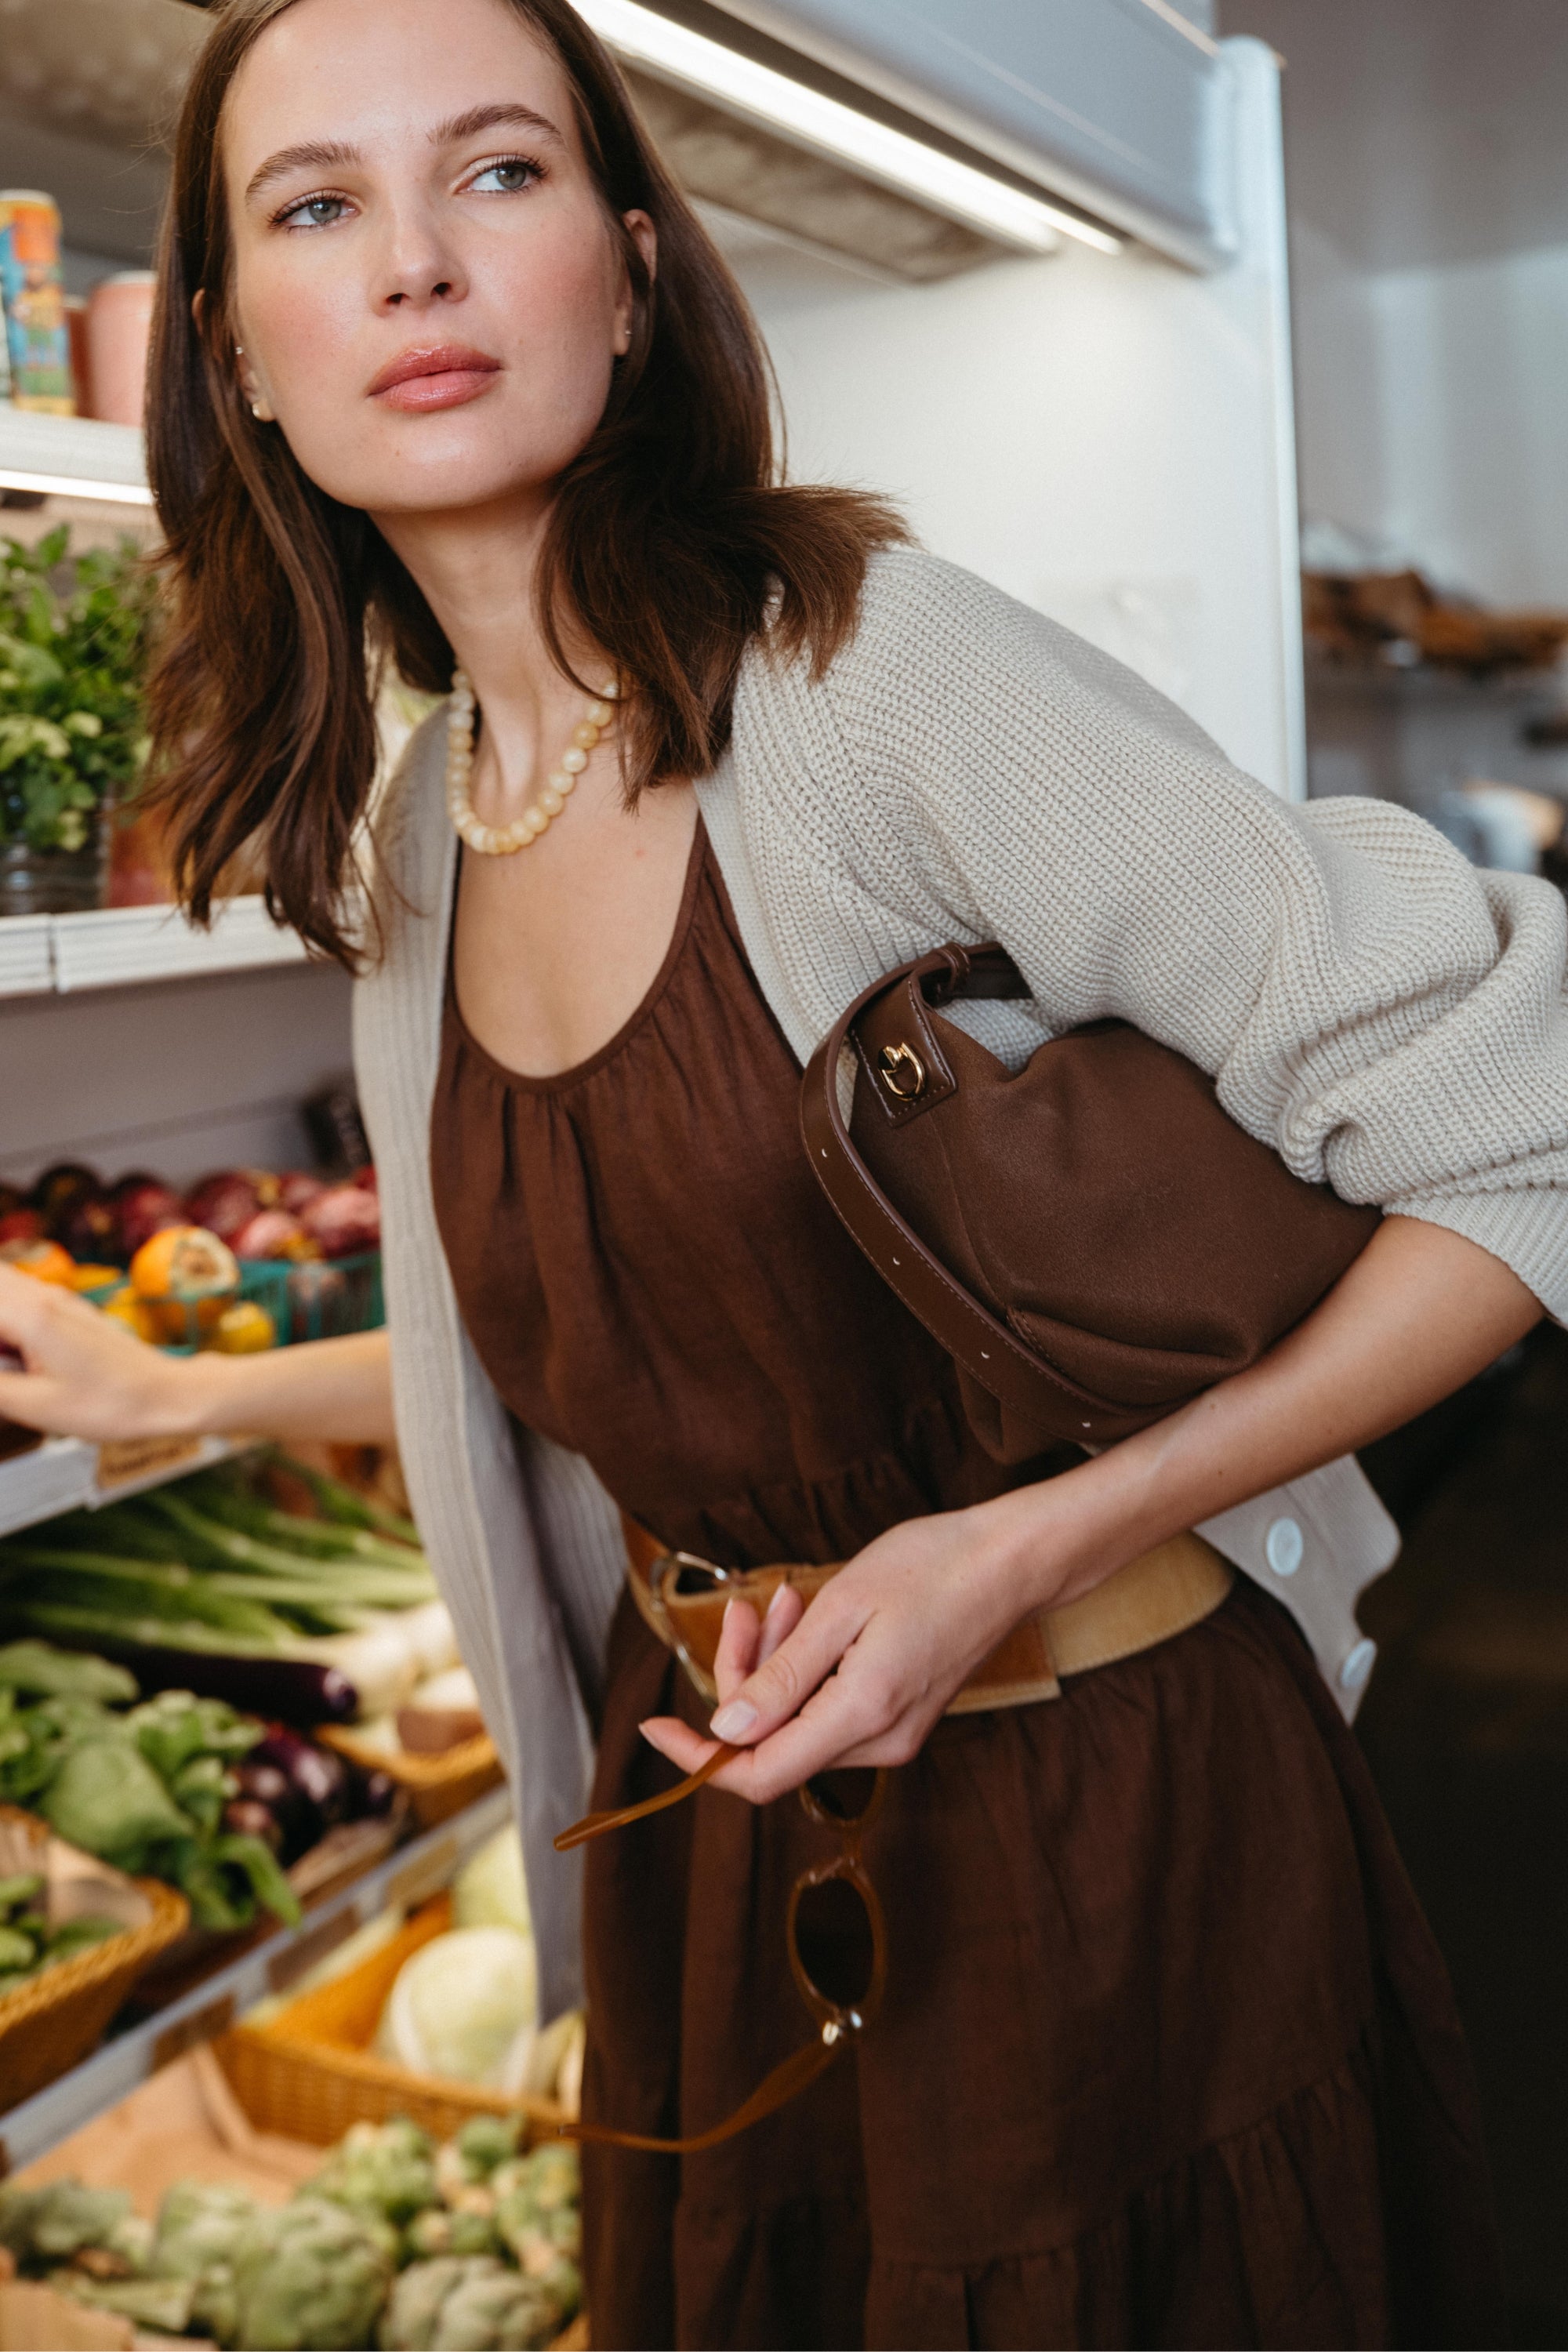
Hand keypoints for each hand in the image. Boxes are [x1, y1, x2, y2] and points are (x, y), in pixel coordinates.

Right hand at [0, 1264, 194, 1440]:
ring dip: (0, 1317)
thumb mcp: (37, 1406)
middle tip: (7, 1369)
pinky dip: (6, 1315)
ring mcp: (57, 1298)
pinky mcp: (66, 1308)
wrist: (167, 1395)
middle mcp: (43, 1295)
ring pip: (2, 1282)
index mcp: (32, 1315)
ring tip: (13, 1365)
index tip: (2, 1370)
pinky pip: (18, 1295)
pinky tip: (16, 1356)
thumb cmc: (111, 1405)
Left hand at [638, 1500, 1064, 1804]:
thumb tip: (726, 1733)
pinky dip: (804, 1667)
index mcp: (862, 1715)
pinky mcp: (899, 1714)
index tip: (653, 1725)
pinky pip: (828, 1707)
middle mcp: (880, 1741)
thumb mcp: (842, 1608)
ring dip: (772, 1664)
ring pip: (797, 1721)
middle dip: (741, 1677)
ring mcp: (893, 1733)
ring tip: (779, 1599)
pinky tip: (806, 1616)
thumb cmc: (932, 1568)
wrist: (1010, 1561)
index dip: (698, 1760)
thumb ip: (782, 1677)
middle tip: (745, 1607)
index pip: (760, 1774)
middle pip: (773, 1741)